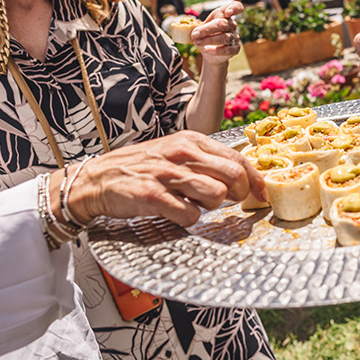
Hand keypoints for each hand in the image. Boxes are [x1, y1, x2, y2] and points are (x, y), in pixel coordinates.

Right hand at [62, 131, 264, 226]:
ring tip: (195, 204)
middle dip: (239, 194)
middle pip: (234, 175)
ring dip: (212, 207)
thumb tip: (239, 176)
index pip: (238, 158)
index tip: (262, 194)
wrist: (97, 178)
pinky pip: (190, 214)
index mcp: (191, 141)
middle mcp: (181, 153)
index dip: (256, 179)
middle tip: (229, 202)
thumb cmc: (142, 168)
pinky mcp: (152, 195)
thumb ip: (205, 160)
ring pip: (217, 195)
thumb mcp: (175, 152)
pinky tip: (177, 212)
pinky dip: (189, 219)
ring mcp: (167, 174)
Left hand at [192, 0, 243, 64]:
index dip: (234, 8)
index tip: (227, 13)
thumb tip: (191, 29)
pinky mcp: (235, 48)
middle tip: (194, 34)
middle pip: (223, 24)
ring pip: (225, 37)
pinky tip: (206, 50)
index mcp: (224, 15)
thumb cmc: (205, 35)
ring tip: (197, 42)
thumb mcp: (200, 27)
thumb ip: (197, 26)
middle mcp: (231, 25)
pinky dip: (215, 50)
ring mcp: (234, 37)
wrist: (209, 52)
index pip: (236, 7)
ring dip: (209, 40)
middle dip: (207, 29)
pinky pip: (227, 50)